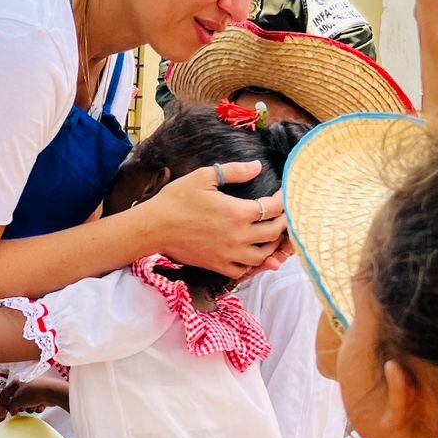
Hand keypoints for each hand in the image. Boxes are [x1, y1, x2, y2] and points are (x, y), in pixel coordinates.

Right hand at [0, 376, 68, 414]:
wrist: (51, 392)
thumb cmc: (33, 392)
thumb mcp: (17, 401)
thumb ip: (11, 407)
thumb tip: (12, 411)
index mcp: (16, 383)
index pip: (4, 394)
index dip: (2, 405)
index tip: (2, 414)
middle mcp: (24, 386)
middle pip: (16, 401)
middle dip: (19, 407)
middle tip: (21, 409)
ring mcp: (33, 391)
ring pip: (26, 405)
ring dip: (29, 408)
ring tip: (33, 406)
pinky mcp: (41, 397)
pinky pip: (35, 406)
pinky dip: (37, 407)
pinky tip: (40, 405)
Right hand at [144, 160, 289, 279]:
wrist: (154, 227)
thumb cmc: (177, 199)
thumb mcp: (205, 177)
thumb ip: (234, 171)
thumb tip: (257, 166)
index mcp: (238, 213)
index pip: (273, 208)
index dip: (283, 200)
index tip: (284, 194)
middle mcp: (238, 237)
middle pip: (274, 232)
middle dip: (283, 222)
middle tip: (284, 215)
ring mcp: (229, 254)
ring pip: (263, 256)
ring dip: (272, 246)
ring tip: (273, 236)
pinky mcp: (218, 266)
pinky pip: (244, 271)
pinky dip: (253, 265)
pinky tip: (253, 255)